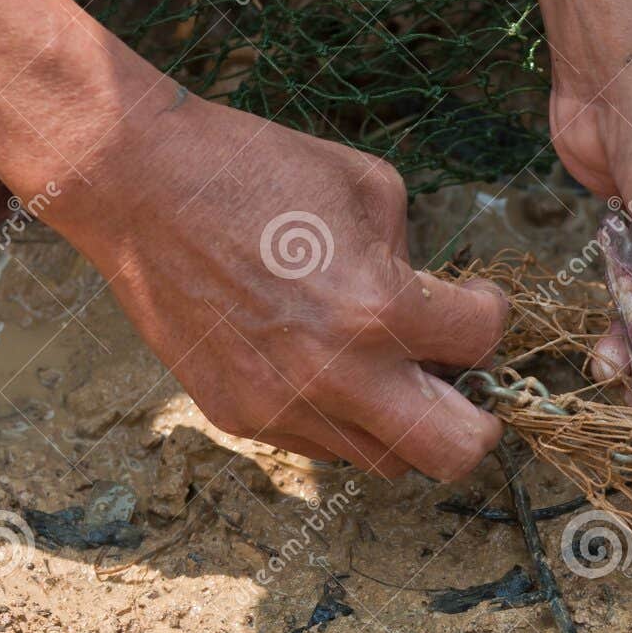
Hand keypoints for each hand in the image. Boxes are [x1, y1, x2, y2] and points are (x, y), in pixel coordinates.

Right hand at [46, 85, 506, 479]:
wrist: (140, 187)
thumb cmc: (258, 170)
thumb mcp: (372, 189)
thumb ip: (418, 259)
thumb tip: (438, 305)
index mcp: (380, 310)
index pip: (484, 343)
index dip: (491, 315)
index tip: (476, 302)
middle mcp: (337, 375)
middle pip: (456, 454)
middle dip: (477, 423)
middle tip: (465, 386)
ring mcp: (285, 407)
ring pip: (388, 462)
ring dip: (406, 423)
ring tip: (390, 373)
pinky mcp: (241, 419)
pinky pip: (323, 446)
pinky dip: (344, 419)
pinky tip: (328, 367)